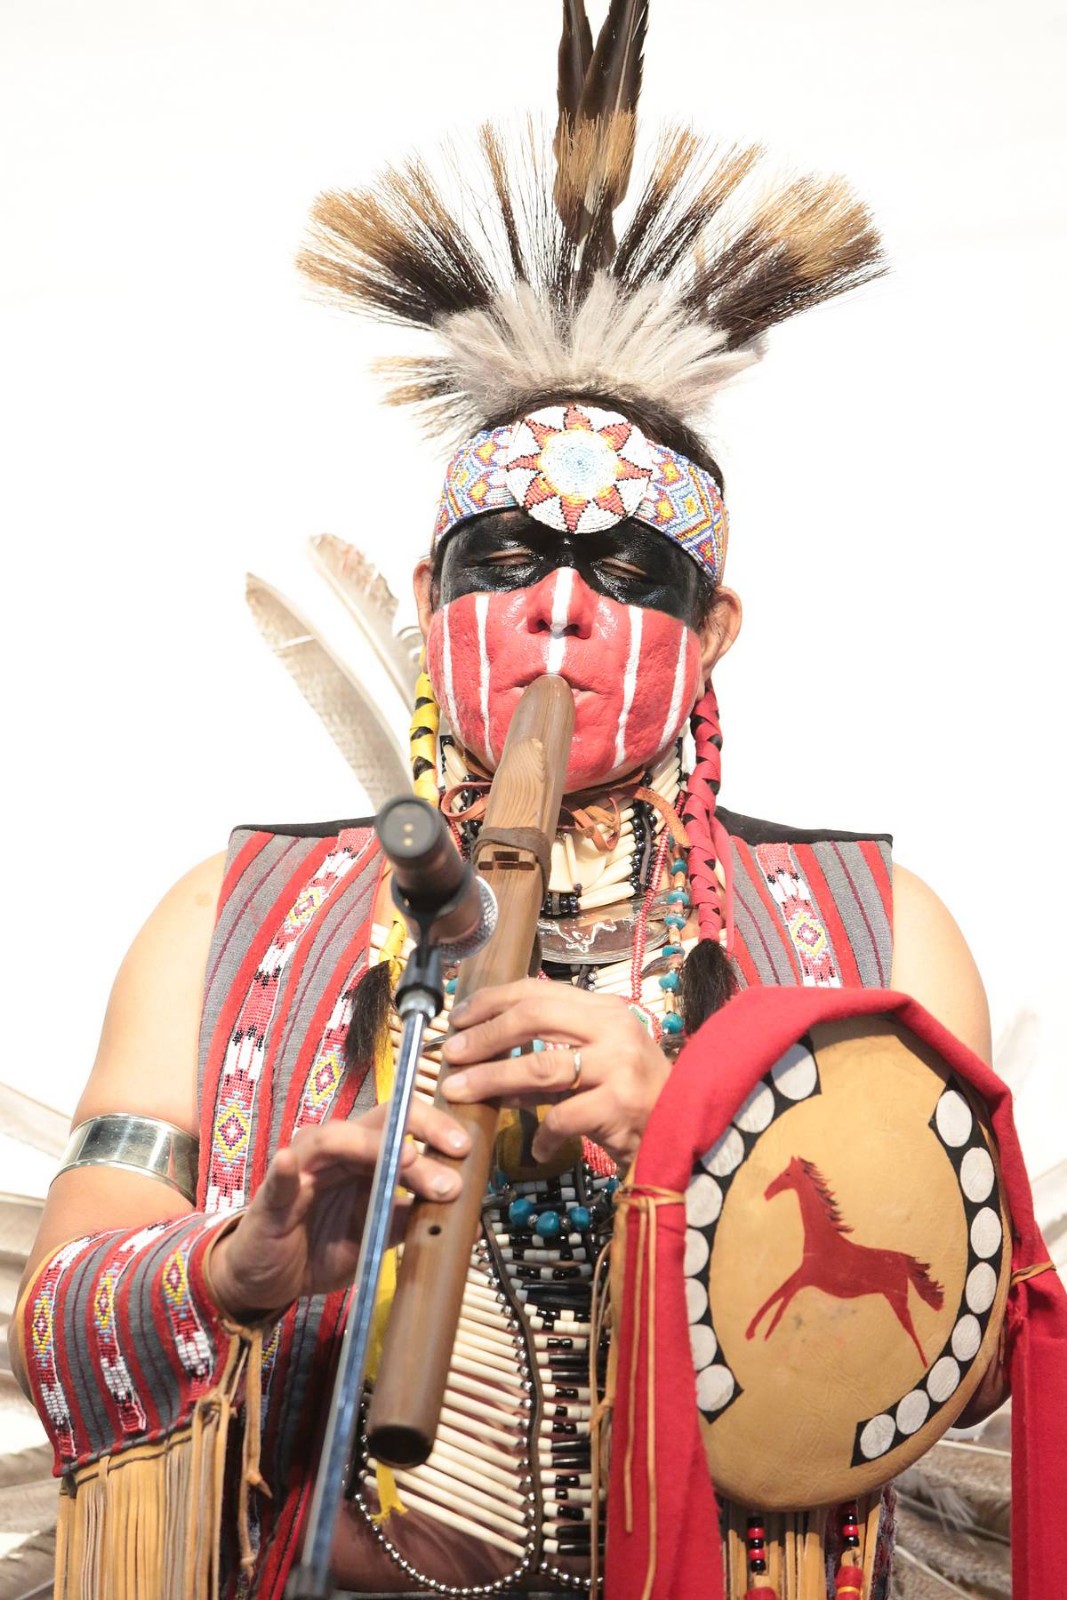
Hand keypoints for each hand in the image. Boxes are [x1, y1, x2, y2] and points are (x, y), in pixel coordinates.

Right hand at [207, 1101, 469, 1320]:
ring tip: (406, 1156)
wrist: (270, 1280)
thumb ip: (410, 1218)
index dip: (435, 1127)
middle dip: (418, 1131)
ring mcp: (301, 1170)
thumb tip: (464, 1217)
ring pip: (334, 1140)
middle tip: (453, 1153)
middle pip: (377, 1122)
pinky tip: (290, 1161)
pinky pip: (278, 1179)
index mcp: (362, 1155)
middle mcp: (334, 1151)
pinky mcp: (271, 1199)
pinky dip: (285, 1168)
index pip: (400, 1124)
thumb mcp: (376, 1234)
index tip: (467, 1148)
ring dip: (373, 1147)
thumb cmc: (322, 1246)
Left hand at [440, 978, 669, 1167]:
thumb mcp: (594, 1062)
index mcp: (603, 1009)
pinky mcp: (618, 1106)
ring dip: (492, 1078)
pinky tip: (537, 1148)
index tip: (458, 1017)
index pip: (538, 990)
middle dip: (484, 1035)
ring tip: (461, 1091)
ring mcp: (618, 1066)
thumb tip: (485, 1059)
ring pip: (539, 1066)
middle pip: (533, 1018)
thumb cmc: (635, 1095)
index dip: (492, 1001)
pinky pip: (562, 1117)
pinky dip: (542, 1135)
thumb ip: (549, 1055)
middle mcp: (613, 1029)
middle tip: (451, 1053)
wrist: (687, 1130)